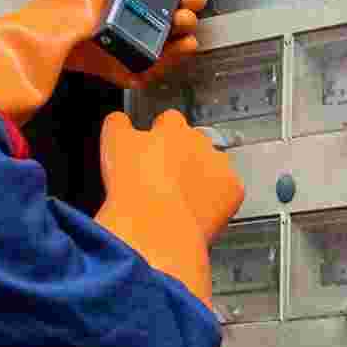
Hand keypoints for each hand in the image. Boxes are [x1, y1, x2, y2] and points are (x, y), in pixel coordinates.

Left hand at [66, 0, 212, 89]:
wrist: (45, 39)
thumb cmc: (59, 2)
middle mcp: (134, 13)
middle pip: (177, 4)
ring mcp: (135, 39)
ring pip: (174, 32)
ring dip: (187, 21)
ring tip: (181, 15)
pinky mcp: (132, 64)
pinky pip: (161, 62)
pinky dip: (178, 54)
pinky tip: (183, 42)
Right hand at [94, 110, 245, 304]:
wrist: (157, 226)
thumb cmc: (134, 187)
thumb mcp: (112, 144)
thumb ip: (118, 125)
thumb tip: (120, 121)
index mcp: (171, 127)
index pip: (169, 120)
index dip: (160, 136)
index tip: (153, 150)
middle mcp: (200, 141)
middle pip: (194, 141)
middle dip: (183, 156)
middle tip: (165, 178)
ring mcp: (220, 164)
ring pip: (214, 164)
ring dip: (202, 176)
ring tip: (181, 198)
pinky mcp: (234, 189)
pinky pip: (229, 190)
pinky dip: (217, 199)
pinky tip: (197, 211)